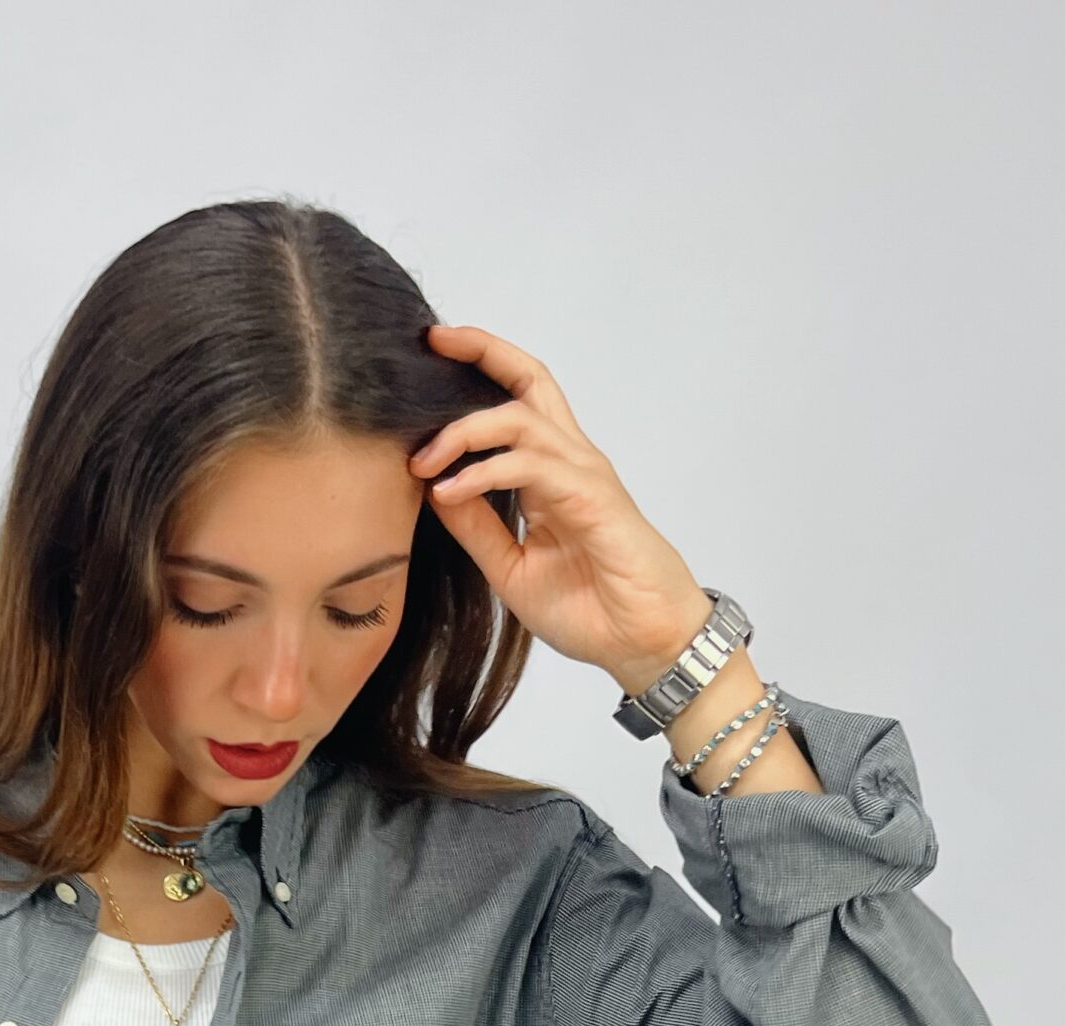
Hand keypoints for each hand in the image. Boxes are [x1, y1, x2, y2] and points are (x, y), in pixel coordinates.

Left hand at [411, 322, 711, 693]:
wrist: (642, 644)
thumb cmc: (590, 608)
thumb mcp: (511, 567)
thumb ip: (476, 528)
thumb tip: (432, 490)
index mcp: (552, 473)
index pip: (516, 401)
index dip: (479, 370)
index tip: (431, 357)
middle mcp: (570, 462)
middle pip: (529, 380)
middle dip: (481, 352)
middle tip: (431, 344)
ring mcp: (583, 476)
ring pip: (521, 420)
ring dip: (464, 432)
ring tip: (422, 462)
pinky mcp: (592, 499)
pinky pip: (532, 467)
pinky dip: (485, 473)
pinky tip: (451, 491)